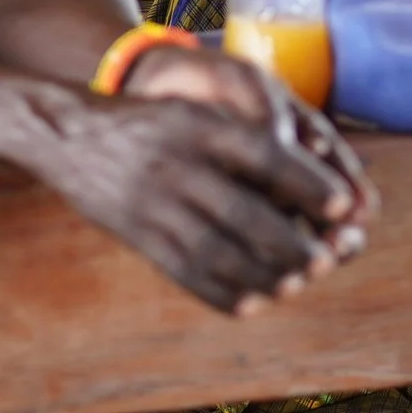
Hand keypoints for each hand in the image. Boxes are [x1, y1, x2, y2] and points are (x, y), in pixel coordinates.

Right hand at [35, 75, 370, 314]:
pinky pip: (184, 273)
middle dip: (292, 244)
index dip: (308, 183)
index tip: (343, 206)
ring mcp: (154, 204)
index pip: (265, 155)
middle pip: (245, 214)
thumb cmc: (153, 123)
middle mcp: (178, 164)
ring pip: (218, 252)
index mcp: (200, 126)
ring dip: (264, 276)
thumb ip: (247, 140)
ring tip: (294, 283)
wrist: (68, 134)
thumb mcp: (198, 111)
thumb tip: (319, 178)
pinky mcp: (138, 236)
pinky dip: (223, 293)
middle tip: (326, 260)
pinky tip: (253, 301)